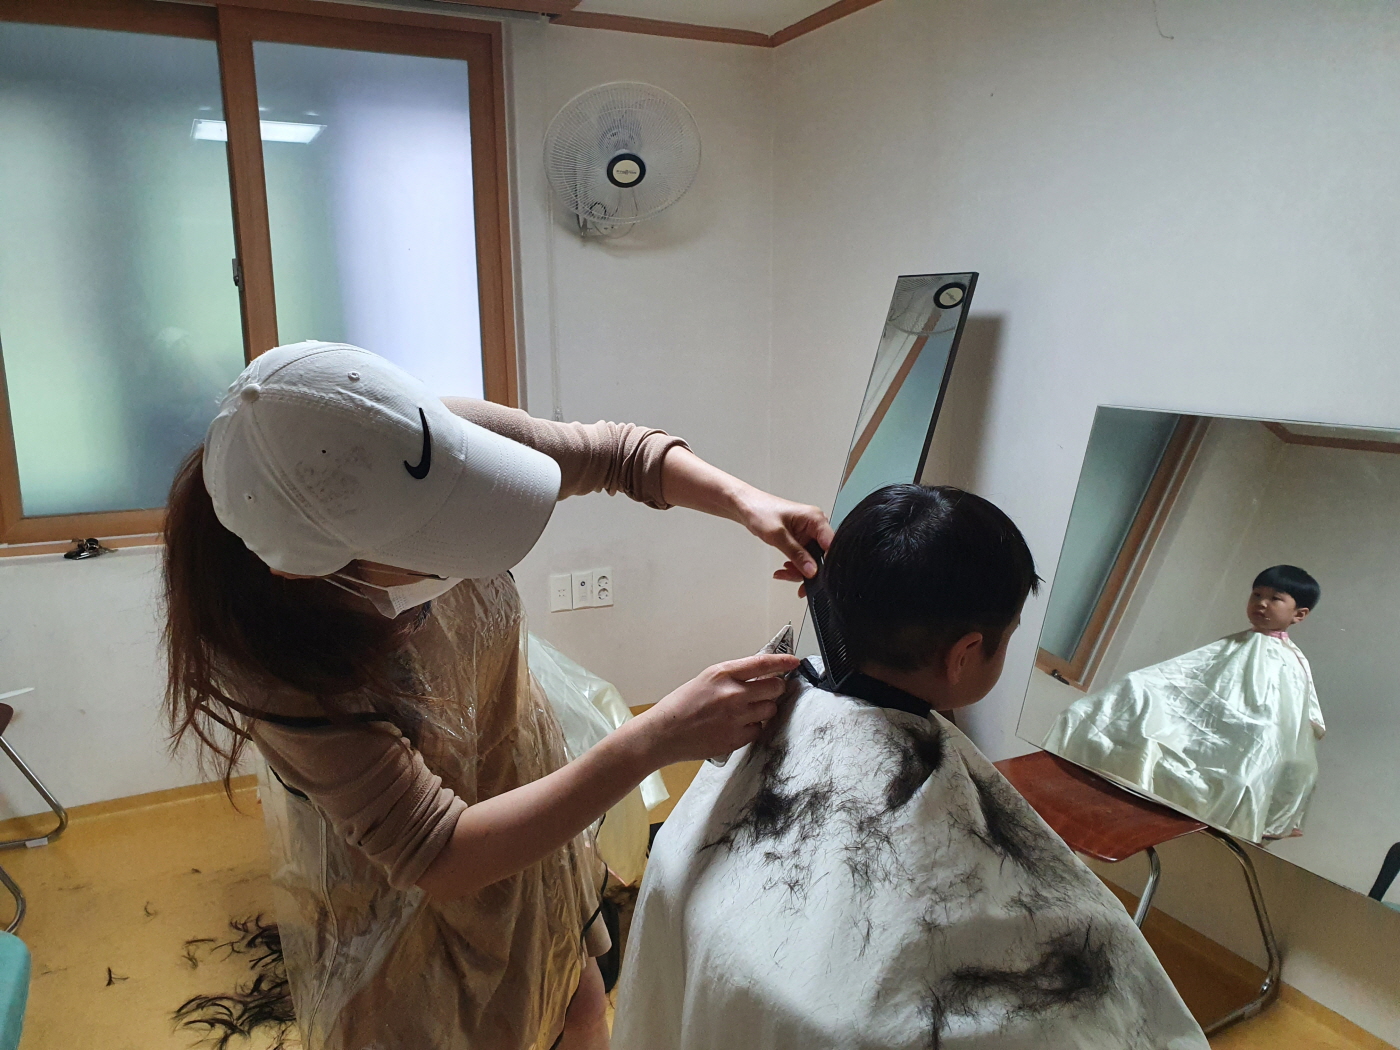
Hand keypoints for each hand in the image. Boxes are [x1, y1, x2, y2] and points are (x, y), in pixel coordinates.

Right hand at [634, 653, 799, 766]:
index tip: (793, 662)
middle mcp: (732, 694)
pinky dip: (753, 728)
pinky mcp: (736, 738)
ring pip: (770, 710)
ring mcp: (736, 717)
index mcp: (722, 674)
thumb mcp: (705, 680)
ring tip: (747, 711)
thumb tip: (760, 676)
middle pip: (775, 688)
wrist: (663, 733)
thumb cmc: (680, 706)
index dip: (783, 662)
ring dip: (765, 709)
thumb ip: (732, 677)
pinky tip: (738, 726)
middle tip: (769, 691)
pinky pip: (759, 730)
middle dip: (776, 688)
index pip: (763, 663)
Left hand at [737, 490, 833, 580]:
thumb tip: (811, 570)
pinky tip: (784, 569)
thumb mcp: (778, 535)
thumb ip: (796, 554)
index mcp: (815, 518)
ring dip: (798, 570)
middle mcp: (814, 526)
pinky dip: (794, 566)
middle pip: (821, 556)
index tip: (814, 576)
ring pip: (812, 560)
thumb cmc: (760, 510)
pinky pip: (803, 558)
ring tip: (783, 573)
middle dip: (808, 570)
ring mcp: (807, 533)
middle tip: (792, 577)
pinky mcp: (800, 539)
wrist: (746, 507)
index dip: (825, 563)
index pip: (830, 545)